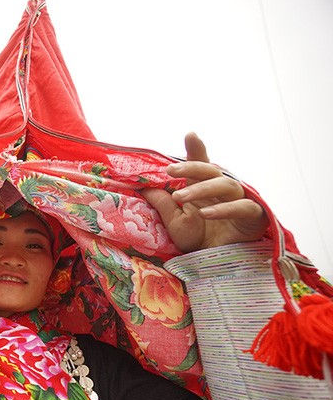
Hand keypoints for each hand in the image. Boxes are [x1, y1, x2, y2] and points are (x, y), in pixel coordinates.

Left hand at [142, 132, 268, 252]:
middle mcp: (223, 190)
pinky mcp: (254, 216)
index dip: (197, 149)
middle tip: (170, 170)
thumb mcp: (174, 223)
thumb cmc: (198, 240)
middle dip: (191, 167)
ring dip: (201, 189)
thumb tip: (145, 186)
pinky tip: (206, 213)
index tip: (189, 135)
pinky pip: (243, 207)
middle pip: (212, 170)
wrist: (216, 264)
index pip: (201, 164)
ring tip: (181, 197)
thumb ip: (163, 204)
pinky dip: (224, 209)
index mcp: (204, 188)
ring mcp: (241, 200)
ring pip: (226, 185)